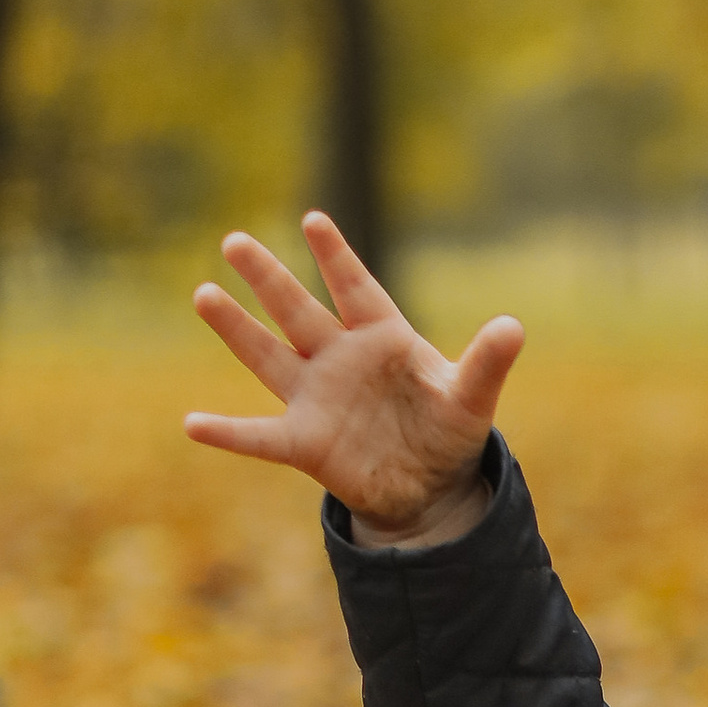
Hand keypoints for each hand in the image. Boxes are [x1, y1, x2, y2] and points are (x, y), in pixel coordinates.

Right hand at [186, 210, 520, 543]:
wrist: (429, 486)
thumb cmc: (447, 429)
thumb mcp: (472, 398)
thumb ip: (487, 362)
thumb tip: (514, 326)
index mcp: (382, 337)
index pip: (356, 289)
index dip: (336, 257)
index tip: (314, 220)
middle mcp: (340, 359)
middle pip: (298, 311)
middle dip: (269, 278)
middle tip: (234, 241)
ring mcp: (317, 398)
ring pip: (269, 356)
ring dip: (237, 329)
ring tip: (203, 293)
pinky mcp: (305, 443)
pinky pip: (259, 437)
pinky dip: (228, 433)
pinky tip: (193, 425)